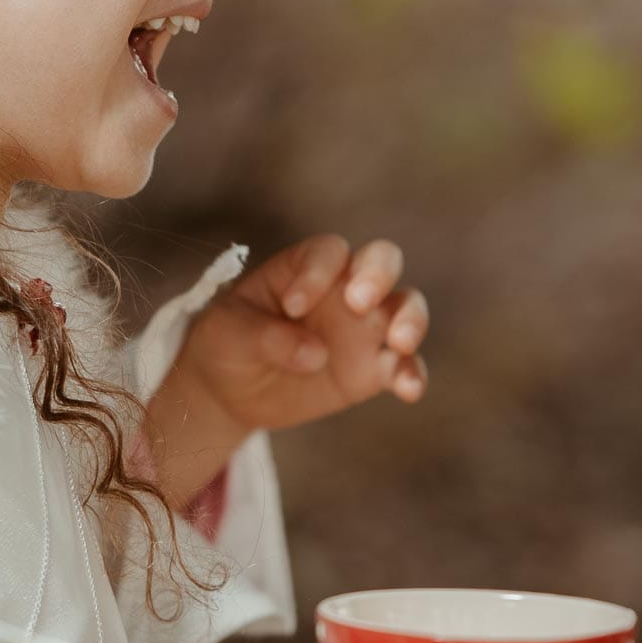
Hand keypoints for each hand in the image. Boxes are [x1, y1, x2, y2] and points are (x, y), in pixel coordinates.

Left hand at [174, 235, 429, 436]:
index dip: (317, 273)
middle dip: (378, 273)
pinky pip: (406, 366)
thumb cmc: (228, 342)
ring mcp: (364, 328)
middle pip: (383, 259)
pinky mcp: (374, 369)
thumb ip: (266, 336)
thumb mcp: (228, 333)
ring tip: (399, 343)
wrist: (232, 390)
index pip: (327, 252)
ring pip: (406, 306)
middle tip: (357, 303)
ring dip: (411, 320)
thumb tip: (316, 354)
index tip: (292, 306)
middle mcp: (343, 288)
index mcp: (305, 267)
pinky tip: (408, 390)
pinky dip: (413, 374)